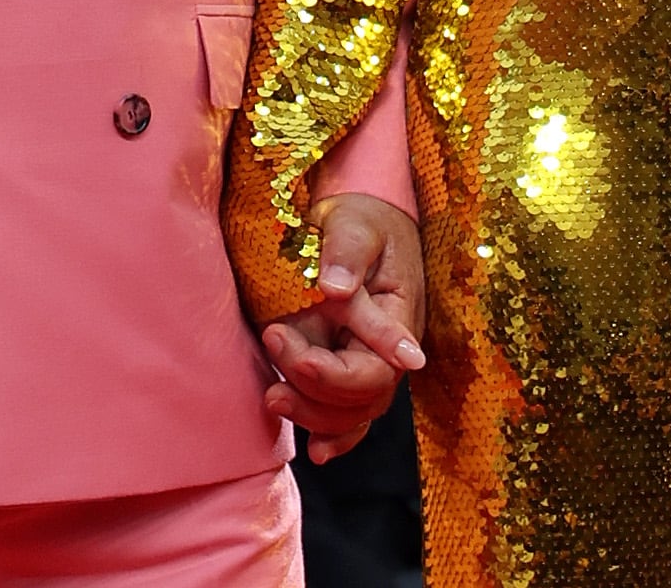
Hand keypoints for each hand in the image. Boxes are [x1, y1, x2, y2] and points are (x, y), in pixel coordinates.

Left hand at [257, 193, 426, 463]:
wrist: (362, 220)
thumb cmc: (363, 218)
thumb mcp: (356, 223)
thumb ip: (346, 253)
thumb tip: (334, 288)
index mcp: (398, 319)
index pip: (376, 370)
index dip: (331, 374)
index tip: (286, 344)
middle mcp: (385, 350)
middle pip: (361, 401)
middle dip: (314, 395)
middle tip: (272, 370)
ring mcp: (363, 360)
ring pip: (351, 414)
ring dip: (313, 417)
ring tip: (272, 400)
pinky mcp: (341, 362)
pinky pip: (347, 413)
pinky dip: (333, 434)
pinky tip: (315, 451)